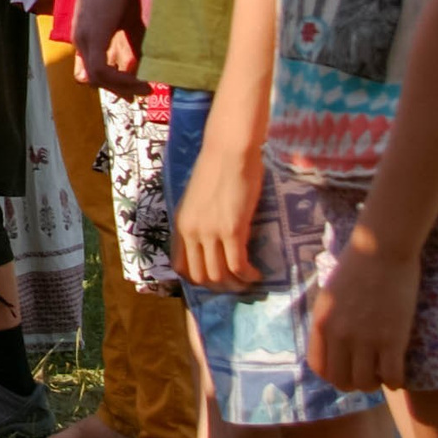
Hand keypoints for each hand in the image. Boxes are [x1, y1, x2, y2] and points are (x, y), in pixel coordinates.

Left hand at [70, 0, 149, 97]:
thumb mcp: (127, 19)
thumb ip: (133, 41)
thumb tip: (144, 61)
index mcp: (87, 37)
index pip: (93, 70)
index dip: (111, 84)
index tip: (132, 91)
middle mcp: (81, 41)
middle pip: (94, 78)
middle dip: (118, 89)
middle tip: (139, 96)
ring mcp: (84, 39)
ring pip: (97, 77)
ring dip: (121, 86)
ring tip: (144, 88)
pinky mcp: (92, 36)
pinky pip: (101, 70)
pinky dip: (119, 78)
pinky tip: (137, 79)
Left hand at [176, 106, 264, 290]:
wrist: (228, 151)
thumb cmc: (216, 168)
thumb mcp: (197, 199)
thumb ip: (199, 220)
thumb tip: (210, 240)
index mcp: (181, 224)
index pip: (180, 266)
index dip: (198, 279)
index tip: (215, 278)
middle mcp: (191, 232)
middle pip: (200, 276)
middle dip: (219, 287)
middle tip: (236, 284)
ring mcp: (210, 232)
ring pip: (219, 276)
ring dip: (235, 284)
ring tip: (248, 281)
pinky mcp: (232, 230)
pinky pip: (238, 266)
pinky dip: (248, 275)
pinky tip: (257, 273)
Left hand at [309, 230, 421, 392]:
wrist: (382, 248)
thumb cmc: (356, 265)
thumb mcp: (329, 294)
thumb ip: (328, 320)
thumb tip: (330, 344)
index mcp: (322, 323)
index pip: (319, 367)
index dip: (333, 375)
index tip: (345, 370)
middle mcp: (340, 335)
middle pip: (341, 380)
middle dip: (353, 383)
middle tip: (366, 375)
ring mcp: (366, 339)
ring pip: (366, 383)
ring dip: (374, 384)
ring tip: (381, 373)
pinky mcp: (393, 339)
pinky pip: (392, 376)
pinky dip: (395, 381)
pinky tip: (397, 372)